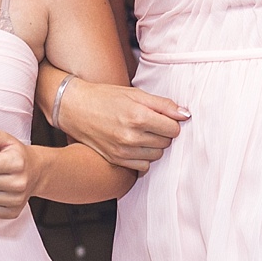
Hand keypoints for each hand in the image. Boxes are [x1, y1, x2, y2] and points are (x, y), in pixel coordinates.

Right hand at [53, 78, 187, 173]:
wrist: (75, 108)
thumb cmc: (106, 97)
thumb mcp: (136, 94)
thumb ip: (163, 105)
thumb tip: (186, 115)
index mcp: (138, 116)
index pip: (174, 129)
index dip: (172, 122)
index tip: (163, 117)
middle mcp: (131, 136)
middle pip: (166, 142)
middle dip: (163, 133)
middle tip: (151, 122)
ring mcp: (123, 151)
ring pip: (157, 155)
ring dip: (154, 145)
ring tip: (142, 132)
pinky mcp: (116, 160)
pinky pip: (143, 166)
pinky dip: (144, 157)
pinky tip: (136, 144)